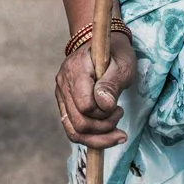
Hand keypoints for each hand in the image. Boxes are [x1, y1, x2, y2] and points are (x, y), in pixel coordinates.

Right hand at [55, 31, 135, 148]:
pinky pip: (72, 130)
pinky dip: (92, 138)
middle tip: (119, 114)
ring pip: (74, 131)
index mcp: (75, 69)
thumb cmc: (115, 54)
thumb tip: (104, 105)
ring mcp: (61, 95)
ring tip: (117, 131)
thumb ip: (111, 84)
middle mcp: (63, 83)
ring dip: (99, 137)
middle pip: (79, 122)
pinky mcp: (64, 104)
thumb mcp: (122, 65)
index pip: (85, 105)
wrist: (101, 45)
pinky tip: (108, 136)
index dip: (104, 112)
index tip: (119, 106)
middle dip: (104, 127)